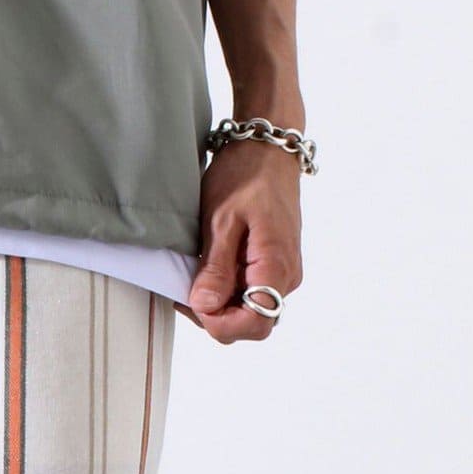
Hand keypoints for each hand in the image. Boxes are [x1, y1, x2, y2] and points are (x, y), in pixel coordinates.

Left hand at [185, 141, 303, 344]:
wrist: (266, 148)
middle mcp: (286, 277)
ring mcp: (282, 273)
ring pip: (247, 312)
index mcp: (276, 266)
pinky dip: (226, 291)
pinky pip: (249, 294)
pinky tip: (208, 272)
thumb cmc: (246, 175)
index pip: (254, 325)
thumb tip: (206, 306)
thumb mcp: (221, 220)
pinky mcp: (273, 266)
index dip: (220, 324)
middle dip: (215, 316)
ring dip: (218, 305)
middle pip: (250, 324)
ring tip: (194, 277)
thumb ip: (215, 268)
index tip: (195, 301)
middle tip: (186, 290)